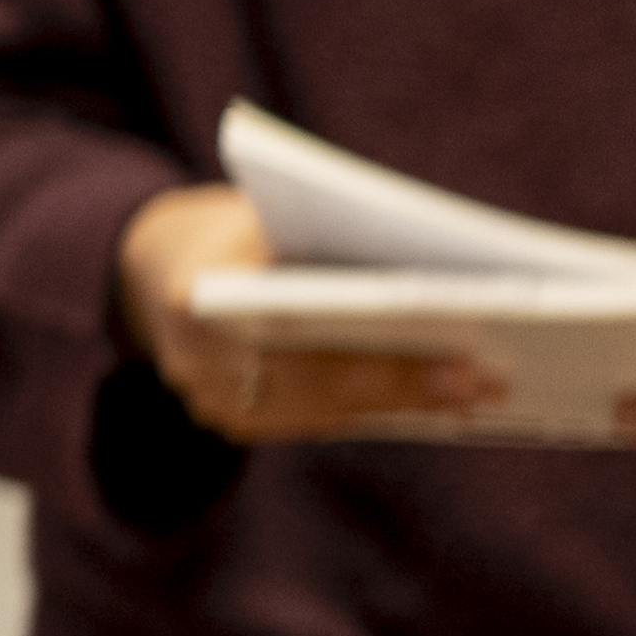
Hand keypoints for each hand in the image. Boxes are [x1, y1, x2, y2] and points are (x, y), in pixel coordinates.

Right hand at [117, 183, 500, 446]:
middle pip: (321, 387)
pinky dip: (376, 411)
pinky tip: (435, 406)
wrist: (144, 262)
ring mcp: (209, 400)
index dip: (389, 357)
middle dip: (412, 386)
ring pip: (322, 413)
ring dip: (405, 406)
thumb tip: (443, 291)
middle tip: (491, 384)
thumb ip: (331, 247)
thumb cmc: (234, 224)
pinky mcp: (231, 420)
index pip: (308, 340)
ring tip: (480, 397)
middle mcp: (194, 362)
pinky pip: (313, 421)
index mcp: (197, 296)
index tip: (467, 357)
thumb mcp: (270, 215)